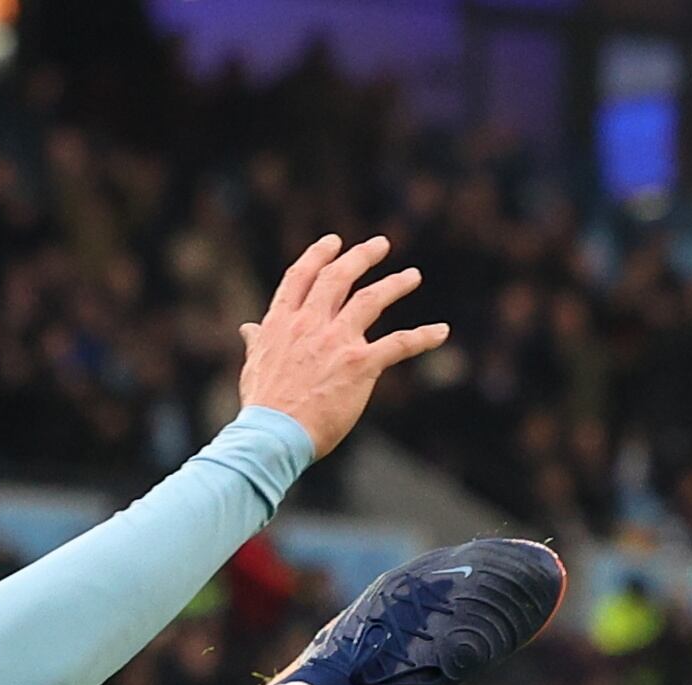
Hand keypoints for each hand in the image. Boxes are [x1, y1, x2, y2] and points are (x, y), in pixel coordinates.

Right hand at [234, 232, 447, 459]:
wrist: (274, 434)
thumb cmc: (263, 407)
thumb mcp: (253, 366)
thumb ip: (257, 342)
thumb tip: (249, 328)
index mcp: (281, 322)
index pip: (301, 277)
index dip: (318, 256)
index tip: (333, 242)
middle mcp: (310, 323)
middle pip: (338, 278)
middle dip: (361, 257)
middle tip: (381, 245)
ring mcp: (336, 341)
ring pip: (370, 300)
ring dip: (394, 284)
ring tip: (413, 275)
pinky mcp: (360, 365)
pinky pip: (399, 344)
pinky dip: (423, 337)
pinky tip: (442, 331)